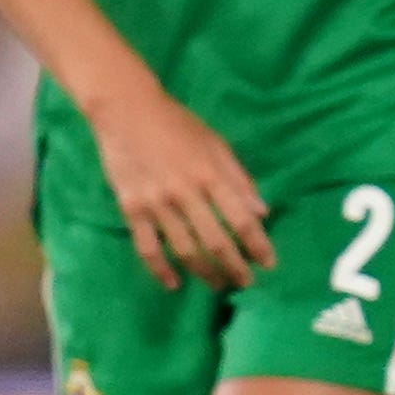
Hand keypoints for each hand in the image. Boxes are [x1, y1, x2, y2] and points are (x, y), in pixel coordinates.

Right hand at [84, 78, 272, 289]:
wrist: (126, 110)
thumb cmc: (176, 124)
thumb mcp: (215, 144)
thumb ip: (238, 178)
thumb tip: (261, 213)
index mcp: (210, 174)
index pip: (241, 219)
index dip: (258, 245)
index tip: (268, 264)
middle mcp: (185, 192)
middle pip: (216, 241)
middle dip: (235, 267)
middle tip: (245, 283)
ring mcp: (156, 203)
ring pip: (185, 250)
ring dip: (205, 273)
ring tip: (218, 284)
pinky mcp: (132, 209)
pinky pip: (148, 248)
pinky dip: (161, 270)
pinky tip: (174, 283)